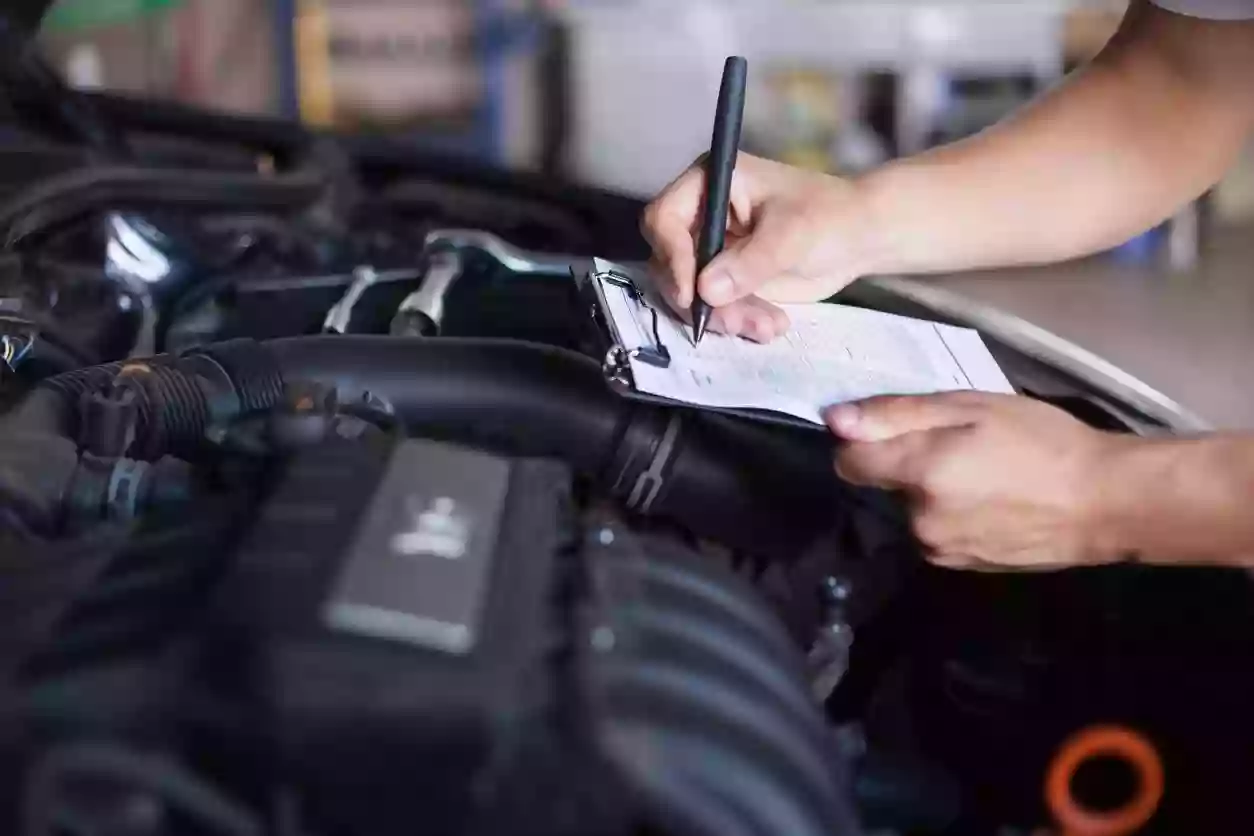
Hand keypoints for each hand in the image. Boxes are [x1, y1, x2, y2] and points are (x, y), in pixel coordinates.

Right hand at [641, 153, 880, 341]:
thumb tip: (705, 289)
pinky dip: (738, 321)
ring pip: (690, 292)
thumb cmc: (831, 217)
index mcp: (710, 182)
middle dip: (699, 298)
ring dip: (723, 316)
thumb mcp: (792, 235)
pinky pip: (713, 307)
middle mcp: (702, 213)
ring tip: (766, 326)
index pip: (665, 218)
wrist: (861, 239)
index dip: (672, 257)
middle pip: (669, 262)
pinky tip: (771, 325)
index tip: (692, 294)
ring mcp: (711, 248)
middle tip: (732, 321)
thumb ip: (749, 262)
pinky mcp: (725, 278)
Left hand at [825, 392, 1130, 570]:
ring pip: (914, 511)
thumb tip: (836, 420)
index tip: (896, 428)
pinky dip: (955, 515)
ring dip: (934, 492)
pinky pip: (940, 532)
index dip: (864, 441)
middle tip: (964, 444)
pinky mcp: (964, 566)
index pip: (849, 463)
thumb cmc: (1042, 441)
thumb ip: (898, 415)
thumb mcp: (971, 408)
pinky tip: (995, 501)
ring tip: (986, 473)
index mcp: (918, 474)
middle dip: (911, 464)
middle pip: (887, 486)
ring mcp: (941, 549)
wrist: (1105, 502)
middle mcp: (919, 520)